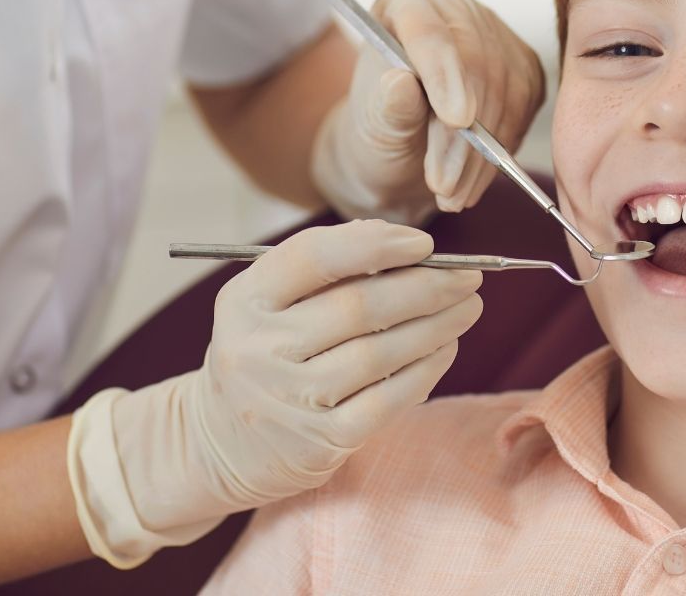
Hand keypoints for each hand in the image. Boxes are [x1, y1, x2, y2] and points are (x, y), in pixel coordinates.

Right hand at [69, 221, 481, 563]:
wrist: (216, 443)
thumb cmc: (264, 351)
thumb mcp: (268, 299)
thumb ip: (327, 263)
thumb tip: (407, 242)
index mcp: (247, 299)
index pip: (316, 257)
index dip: (378, 244)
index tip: (425, 244)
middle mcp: (260, 348)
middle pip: (360, 305)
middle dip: (427, 286)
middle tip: (469, 276)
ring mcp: (290, 400)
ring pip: (381, 352)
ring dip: (437, 326)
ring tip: (467, 308)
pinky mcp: (319, 443)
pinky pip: (388, 399)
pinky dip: (425, 370)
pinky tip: (445, 349)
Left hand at [310, 0, 544, 223]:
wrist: (404, 149)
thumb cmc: (380, 130)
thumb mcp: (372, 126)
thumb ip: (388, 107)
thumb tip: (400, 85)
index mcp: (406, 3)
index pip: (429, 30)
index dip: (444, 73)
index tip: (455, 120)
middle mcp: (455, 8)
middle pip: (475, 63)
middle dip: (464, 133)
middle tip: (444, 185)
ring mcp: (494, 34)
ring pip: (505, 89)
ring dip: (483, 153)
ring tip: (453, 193)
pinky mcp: (523, 66)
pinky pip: (525, 106)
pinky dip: (503, 150)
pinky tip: (476, 176)